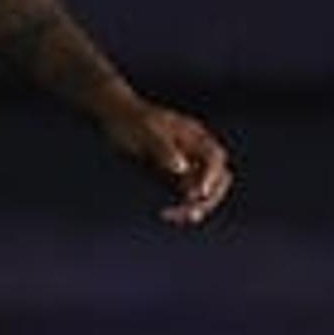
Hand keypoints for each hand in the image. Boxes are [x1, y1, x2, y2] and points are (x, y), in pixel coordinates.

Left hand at [112, 101, 233, 226]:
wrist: (114, 116)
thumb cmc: (130, 119)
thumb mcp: (144, 130)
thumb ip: (163, 148)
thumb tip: (182, 168)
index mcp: (194, 136)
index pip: (214, 158)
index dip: (211, 176)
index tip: (199, 194)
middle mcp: (196, 151)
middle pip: (218, 177)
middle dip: (209, 197)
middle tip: (192, 214)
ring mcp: (186, 164)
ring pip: (203, 190)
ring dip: (195, 206)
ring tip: (175, 218)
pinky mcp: (173, 177)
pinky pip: (186, 196)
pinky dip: (181, 207)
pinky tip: (167, 215)